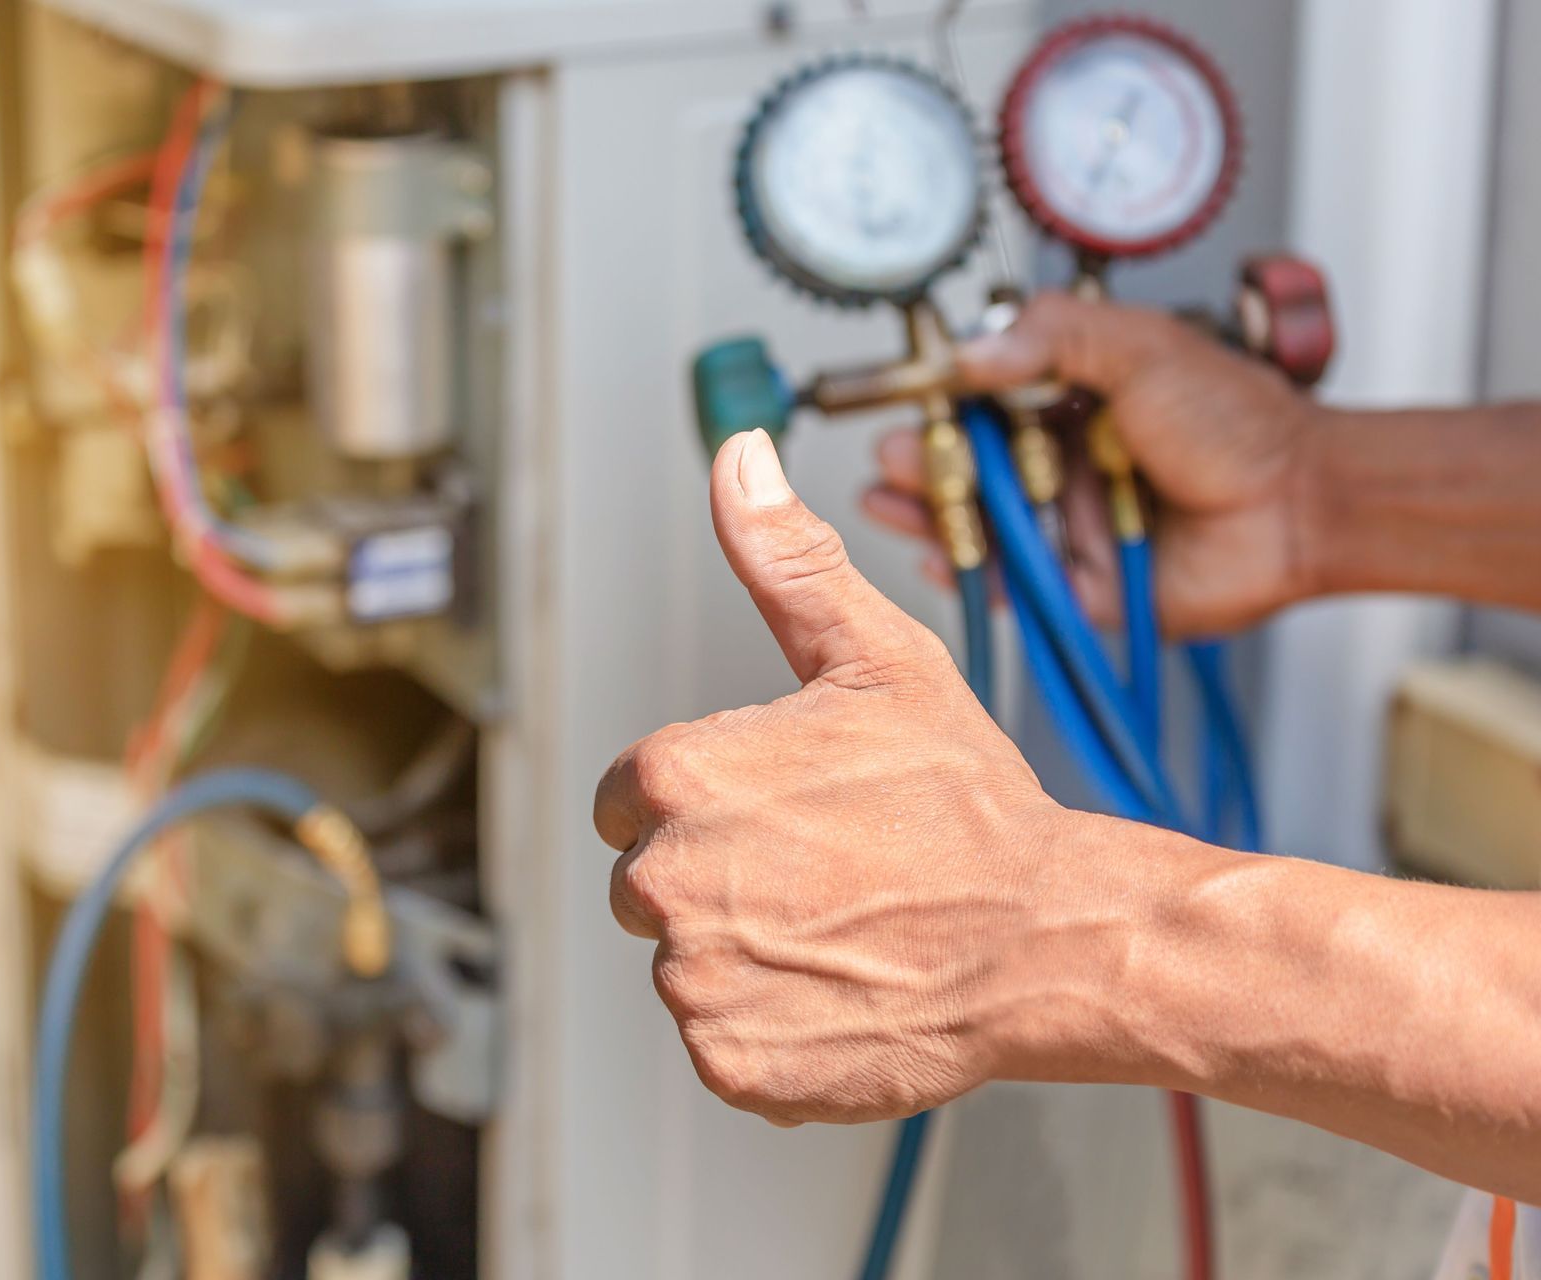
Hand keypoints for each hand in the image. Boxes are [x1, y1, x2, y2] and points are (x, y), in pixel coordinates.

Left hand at [593, 429, 1069, 1125]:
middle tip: (823, 871)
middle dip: (718, 877)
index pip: (626, 800)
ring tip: (841, 928)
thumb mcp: (875, 658)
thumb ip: (783, 560)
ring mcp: (697, 981)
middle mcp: (665, 882)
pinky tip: (840, 989)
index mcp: (675, 779)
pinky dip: (771, 1028)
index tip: (780, 812)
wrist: (1048, 939)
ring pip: (686, 963)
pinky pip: (722, 1040)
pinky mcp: (732, 1061)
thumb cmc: (968, 805)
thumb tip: (738, 460)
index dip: (705, 803)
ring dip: (746, 953)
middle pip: (648, 883)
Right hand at [864, 292, 1324, 636]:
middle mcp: (1062, 465)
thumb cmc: (1238, 422)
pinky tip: (934, 553)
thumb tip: (970, 352)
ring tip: (888, 500)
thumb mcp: (1140, 346)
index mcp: (1073, 403)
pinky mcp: (1078, 586)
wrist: (1301, 502)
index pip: (985, 401)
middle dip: (920, 463)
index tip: (904, 399)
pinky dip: (968, 574)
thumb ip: (1054, 337)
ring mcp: (1067, 527)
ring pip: (980, 525)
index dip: (940, 404)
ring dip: (929, 514)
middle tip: (889, 456)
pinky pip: (1010, 585)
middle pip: (969, 467)